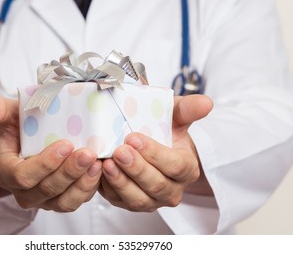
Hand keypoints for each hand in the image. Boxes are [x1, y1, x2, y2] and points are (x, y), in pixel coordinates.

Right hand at [0, 94, 101, 211]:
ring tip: (97, 163)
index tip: (65, 144)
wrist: (29, 144)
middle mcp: (25, 191)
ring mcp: (44, 199)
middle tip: (87, 152)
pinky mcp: (62, 200)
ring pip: (63, 201)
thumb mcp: (8, 116)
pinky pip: (76, 201)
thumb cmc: (19, 129)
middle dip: (68, 172)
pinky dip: (90, 188)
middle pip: (46, 189)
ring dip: (82, 183)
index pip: (23, 176)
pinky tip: (100, 170)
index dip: (44, 164)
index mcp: (8, 172)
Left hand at [99, 95, 212, 211]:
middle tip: (119, 151)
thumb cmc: (164, 131)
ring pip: (138, 199)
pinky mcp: (131, 203)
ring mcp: (152, 200)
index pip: (175, 165)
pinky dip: (108, 189)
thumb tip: (206, 103)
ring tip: (107, 164)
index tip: (133, 138)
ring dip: (121, 182)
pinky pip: (119, 201)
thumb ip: (188, 109)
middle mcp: (172, 190)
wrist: (149, 146)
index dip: (154, 153)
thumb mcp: (176, 117)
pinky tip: (98, 173)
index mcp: (187, 169)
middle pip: (156, 185)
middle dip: (136, 168)